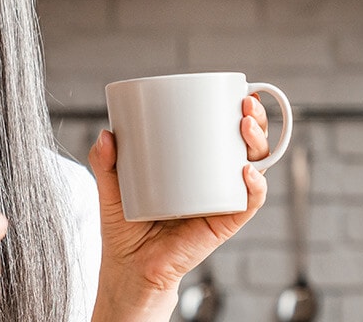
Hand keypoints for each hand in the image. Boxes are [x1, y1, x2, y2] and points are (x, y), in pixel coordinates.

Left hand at [87, 95, 270, 317]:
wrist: (130, 271)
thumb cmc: (125, 228)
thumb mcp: (110, 188)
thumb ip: (104, 162)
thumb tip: (106, 134)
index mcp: (195, 166)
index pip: (223, 134)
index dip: (238, 112)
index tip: (239, 92)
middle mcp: (214, 181)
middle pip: (246, 147)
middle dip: (255, 122)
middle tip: (246, 105)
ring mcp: (221, 201)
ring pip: (254, 169)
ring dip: (258, 146)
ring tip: (246, 128)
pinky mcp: (222, 224)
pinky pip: (247, 205)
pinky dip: (254, 188)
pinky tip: (247, 173)